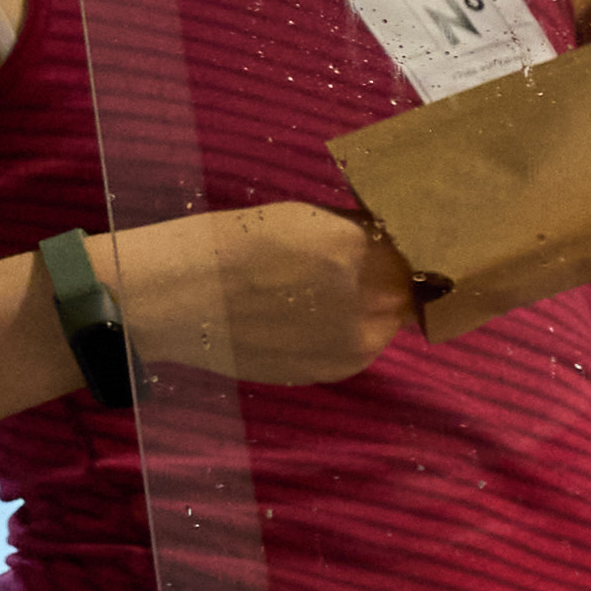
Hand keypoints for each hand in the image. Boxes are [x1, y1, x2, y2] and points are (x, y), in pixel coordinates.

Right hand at [109, 202, 418, 387]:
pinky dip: (340, 337)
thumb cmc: (235, 244)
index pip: (411, 251)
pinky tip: (301, 323)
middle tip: (341, 275)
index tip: (376, 248)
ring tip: (314, 300)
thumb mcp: (307, 218)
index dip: (391, 250)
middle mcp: (371, 302)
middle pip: (401, 291)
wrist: (179, 300)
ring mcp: (356, 344)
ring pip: (381, 324)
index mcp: (364, 251)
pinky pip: (355, 349)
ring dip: (363, 313)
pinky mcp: (335, 372)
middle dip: (381, 282)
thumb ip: (359, 235)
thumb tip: (389, 244)